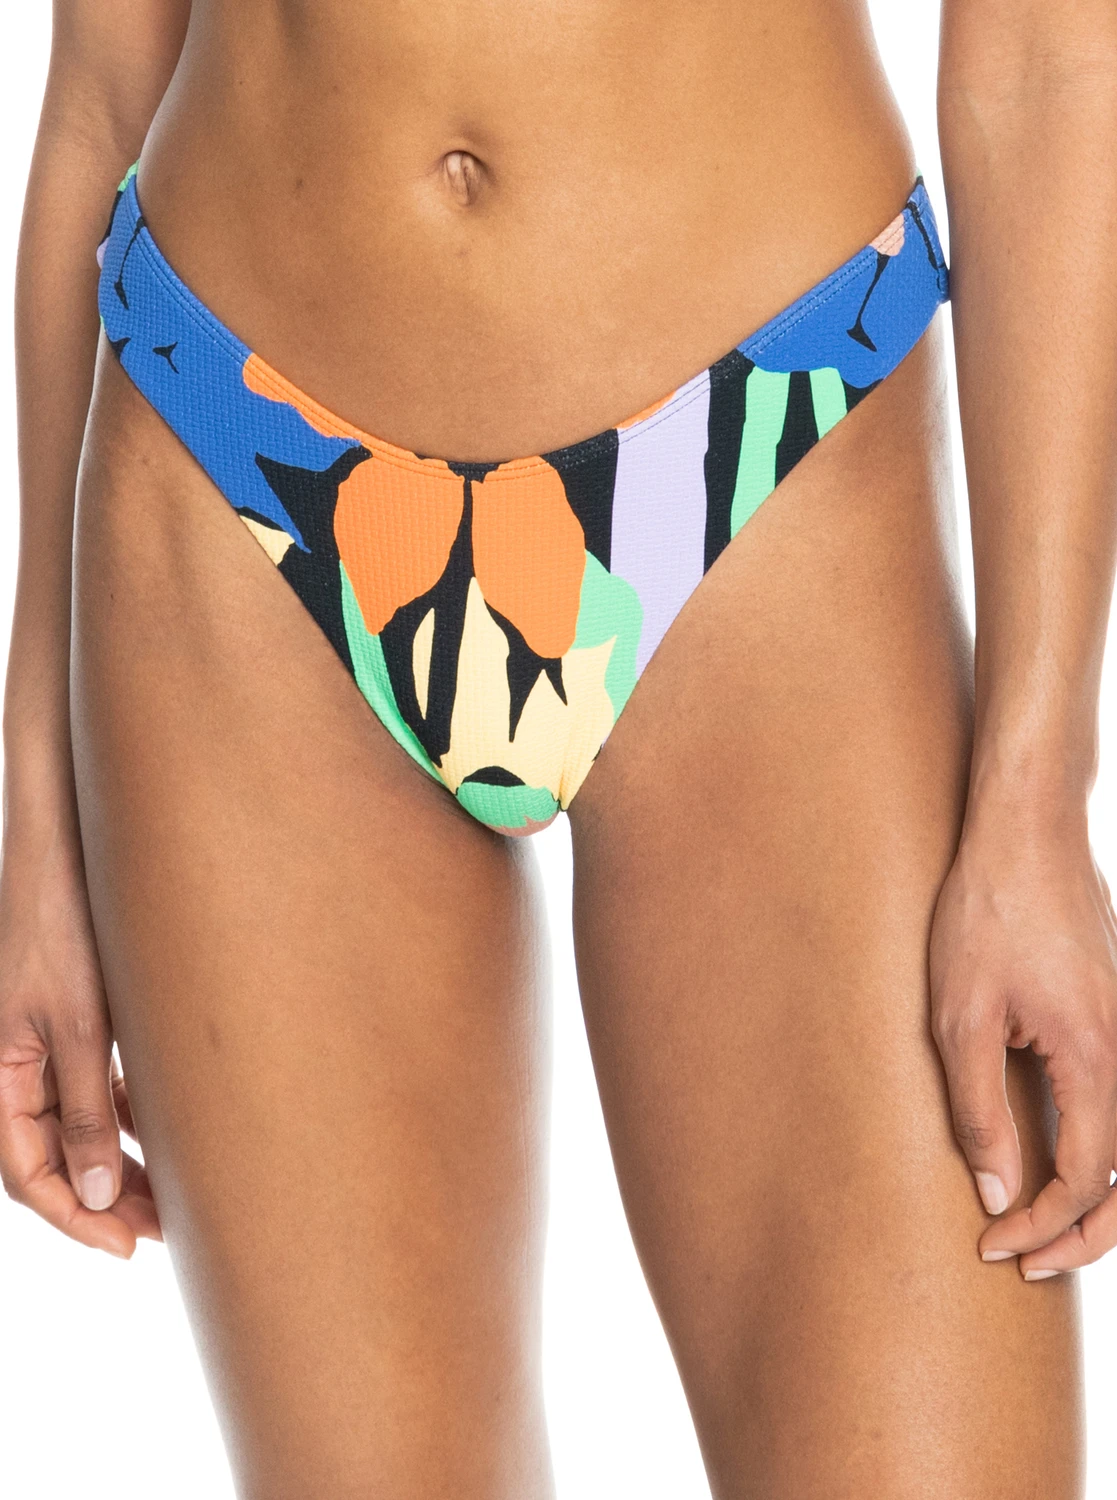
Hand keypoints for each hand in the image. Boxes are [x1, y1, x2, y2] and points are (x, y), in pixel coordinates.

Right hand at [0, 818, 160, 1256]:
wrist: (65, 845)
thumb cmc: (61, 924)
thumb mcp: (80, 1025)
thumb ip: (87, 1110)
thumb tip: (99, 1192)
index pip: (28, 1174)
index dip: (76, 1218)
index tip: (129, 1246)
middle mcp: (11, 1067)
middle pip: (53, 1157)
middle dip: (104, 1198)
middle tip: (163, 1230)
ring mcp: (38, 1043)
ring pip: (76, 1124)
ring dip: (119, 1159)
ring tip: (171, 1191)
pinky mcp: (66, 1019)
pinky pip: (89, 1085)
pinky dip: (123, 1112)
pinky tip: (162, 1127)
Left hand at [929, 806, 1116, 1277]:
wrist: (1026, 833)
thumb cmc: (986, 914)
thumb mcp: (960, 1018)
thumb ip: (980, 1110)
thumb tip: (996, 1191)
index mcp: (1099, 1060)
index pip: (1086, 1182)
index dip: (1041, 1227)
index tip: (992, 1246)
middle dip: (1083, 1236)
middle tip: (1026, 1264)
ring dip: (1098, 1200)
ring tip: (1045, 1230)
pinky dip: (1103, 1152)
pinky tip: (1061, 1160)